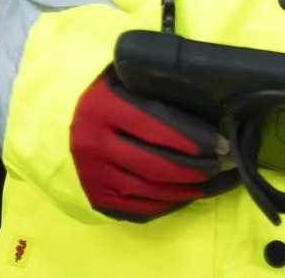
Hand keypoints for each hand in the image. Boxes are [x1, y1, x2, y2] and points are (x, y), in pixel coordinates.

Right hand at [70, 68, 234, 221]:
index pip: (158, 127)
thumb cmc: (105, 91)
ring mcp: (92, 175)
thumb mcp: (125, 77)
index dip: (195, 138)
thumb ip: (156, 85)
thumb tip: (208, 97)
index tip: (223, 143)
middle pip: (157, 164)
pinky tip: (188, 194)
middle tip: (222, 162)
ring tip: (213, 179)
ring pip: (150, 190)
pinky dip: (168, 203)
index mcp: (103, 107)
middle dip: (197, 167)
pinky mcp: (95, 197)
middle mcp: (93, 144)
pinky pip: (139, 208)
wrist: (61, 118)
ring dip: (188, 188)